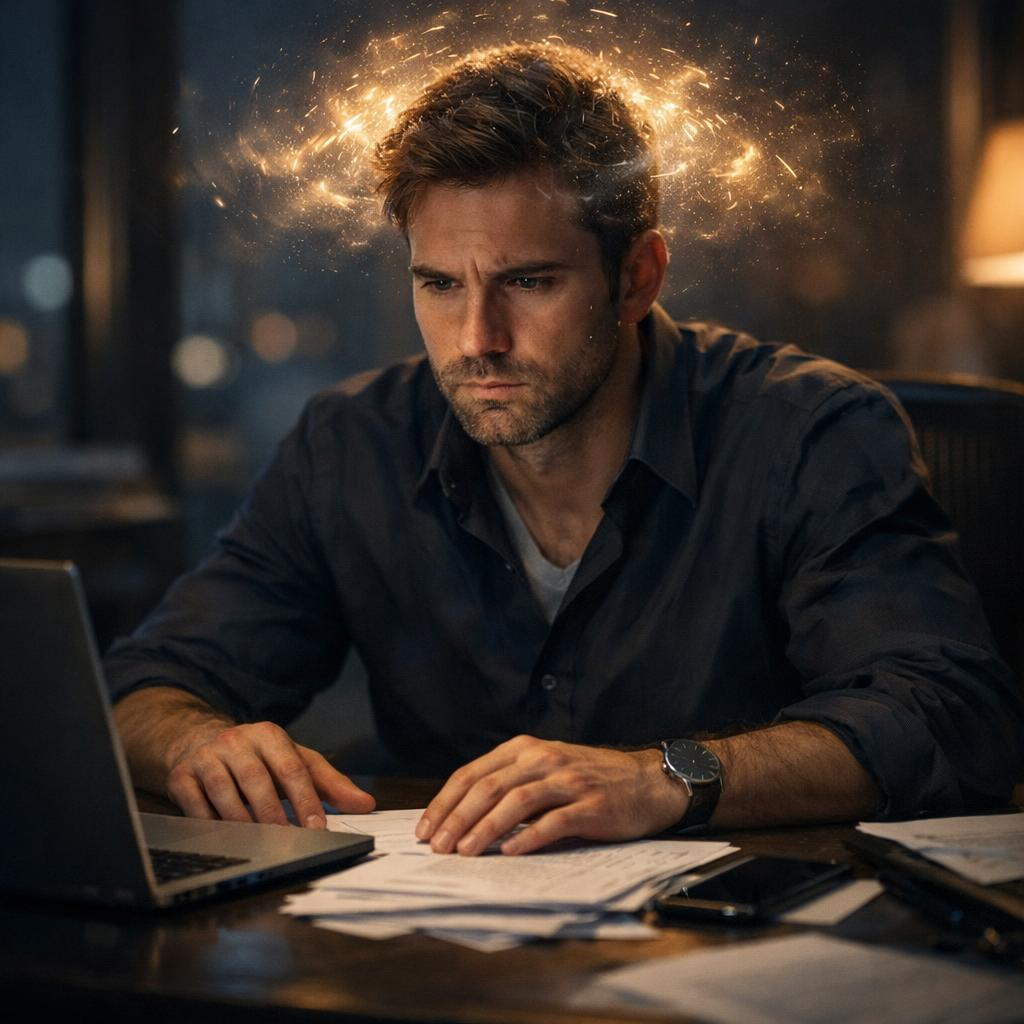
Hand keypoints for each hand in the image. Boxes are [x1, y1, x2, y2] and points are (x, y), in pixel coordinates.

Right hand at [165, 720, 374, 827]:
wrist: (199, 742)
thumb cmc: (258, 758)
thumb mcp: (296, 761)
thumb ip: (330, 783)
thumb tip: (366, 804)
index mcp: (269, 735)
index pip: (292, 768)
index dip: (306, 799)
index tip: (318, 827)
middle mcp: (236, 741)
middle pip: (257, 780)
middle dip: (274, 814)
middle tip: (288, 841)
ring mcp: (206, 758)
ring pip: (224, 793)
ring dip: (242, 821)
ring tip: (259, 843)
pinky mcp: (180, 776)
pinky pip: (194, 805)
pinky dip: (209, 824)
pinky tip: (224, 840)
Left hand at [415, 735, 688, 854]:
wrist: (647, 782)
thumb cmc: (590, 779)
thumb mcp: (545, 769)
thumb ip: (510, 784)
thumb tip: (462, 817)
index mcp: (525, 748)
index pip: (473, 773)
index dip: (445, 801)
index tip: (425, 828)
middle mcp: (543, 758)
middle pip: (489, 786)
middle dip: (457, 818)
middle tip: (437, 846)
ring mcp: (567, 780)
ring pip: (515, 802)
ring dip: (485, 828)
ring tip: (464, 851)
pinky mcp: (590, 804)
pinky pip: (553, 821)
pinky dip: (528, 837)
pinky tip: (510, 852)